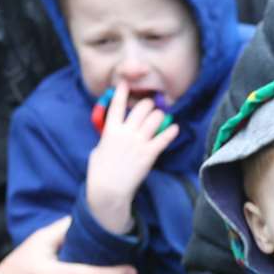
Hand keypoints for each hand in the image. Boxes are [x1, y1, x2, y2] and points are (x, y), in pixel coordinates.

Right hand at [84, 80, 179, 234]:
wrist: (108, 189)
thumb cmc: (99, 172)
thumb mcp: (98, 149)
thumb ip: (108, 137)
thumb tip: (113, 133)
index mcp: (110, 130)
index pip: (117, 105)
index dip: (122, 92)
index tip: (126, 83)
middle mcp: (126, 132)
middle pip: (142, 108)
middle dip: (148, 104)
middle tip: (150, 106)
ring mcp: (138, 142)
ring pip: (155, 119)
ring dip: (160, 115)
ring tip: (161, 117)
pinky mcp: (149, 154)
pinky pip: (164, 138)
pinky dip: (171, 132)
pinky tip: (174, 128)